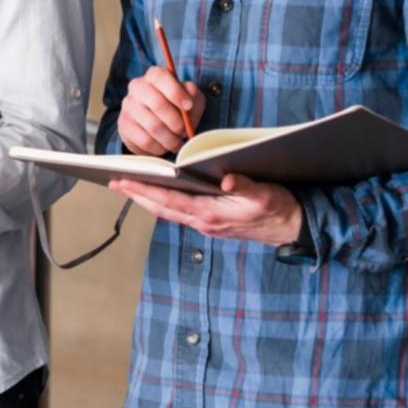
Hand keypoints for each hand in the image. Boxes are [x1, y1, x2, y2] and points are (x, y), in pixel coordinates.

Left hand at [108, 173, 301, 246]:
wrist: (293, 229)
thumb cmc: (279, 209)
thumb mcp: (265, 194)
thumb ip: (245, 186)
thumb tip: (225, 179)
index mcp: (211, 215)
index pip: (169, 200)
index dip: (144, 190)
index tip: (122, 181)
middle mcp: (204, 222)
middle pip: (162, 208)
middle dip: (137, 194)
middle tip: (113, 182)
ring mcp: (207, 224)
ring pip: (169, 211)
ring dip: (148, 199)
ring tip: (129, 185)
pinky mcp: (212, 223)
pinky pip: (180, 212)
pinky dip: (164, 202)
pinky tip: (159, 193)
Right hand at [117, 67, 204, 155]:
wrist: (153, 124)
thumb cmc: (175, 107)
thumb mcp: (189, 97)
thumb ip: (192, 95)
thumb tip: (189, 101)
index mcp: (153, 76)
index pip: (160, 77)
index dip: (176, 92)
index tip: (188, 106)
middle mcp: (137, 87)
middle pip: (157, 103)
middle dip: (176, 121)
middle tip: (184, 131)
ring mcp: (128, 106)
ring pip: (153, 126)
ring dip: (170, 138)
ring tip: (177, 142)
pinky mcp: (124, 125)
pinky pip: (145, 140)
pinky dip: (159, 147)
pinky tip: (164, 146)